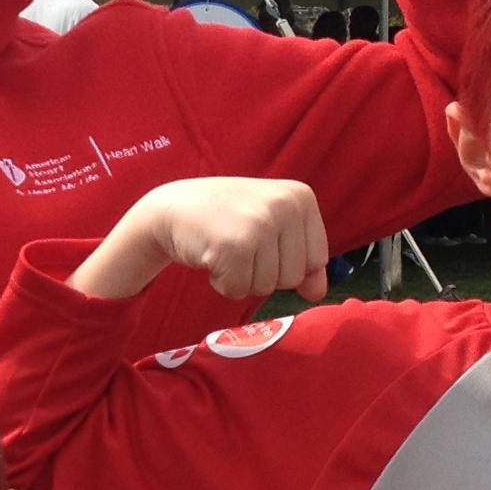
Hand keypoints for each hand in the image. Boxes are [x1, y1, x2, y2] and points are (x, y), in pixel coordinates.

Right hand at [148, 177, 331, 301]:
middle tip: (239, 245)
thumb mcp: (270, 227)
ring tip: (225, 249)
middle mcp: (284, 205)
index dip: (285, 262)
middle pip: (292, 277)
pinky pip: (239, 290)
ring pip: (266, 287)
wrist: (172, 208)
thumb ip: (300, 257)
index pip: (315, 260)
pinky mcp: (234, 246)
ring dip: (241, 278)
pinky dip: (222, 283)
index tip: (261, 240)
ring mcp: (260, 224)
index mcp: (300, 197)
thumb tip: (317, 292)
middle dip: (263, 273)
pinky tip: (212, 256)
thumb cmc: (225, 218)